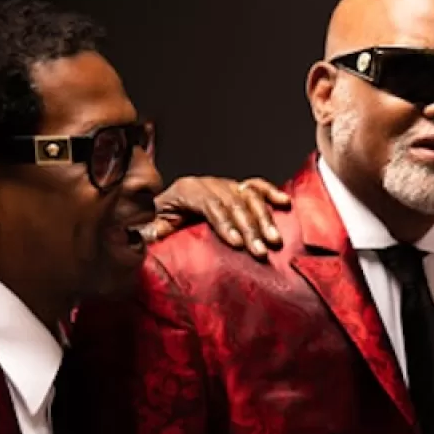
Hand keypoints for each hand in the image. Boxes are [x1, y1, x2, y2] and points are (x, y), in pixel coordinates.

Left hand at [145, 176, 290, 257]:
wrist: (159, 211)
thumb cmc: (158, 222)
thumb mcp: (150, 226)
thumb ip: (150, 230)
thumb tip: (149, 236)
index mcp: (186, 190)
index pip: (210, 204)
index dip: (224, 223)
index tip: (236, 243)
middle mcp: (207, 183)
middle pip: (234, 202)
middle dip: (249, 228)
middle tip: (260, 250)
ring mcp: (224, 185)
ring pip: (249, 197)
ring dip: (264, 219)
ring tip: (274, 240)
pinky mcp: (236, 189)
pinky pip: (256, 187)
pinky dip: (271, 194)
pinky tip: (284, 204)